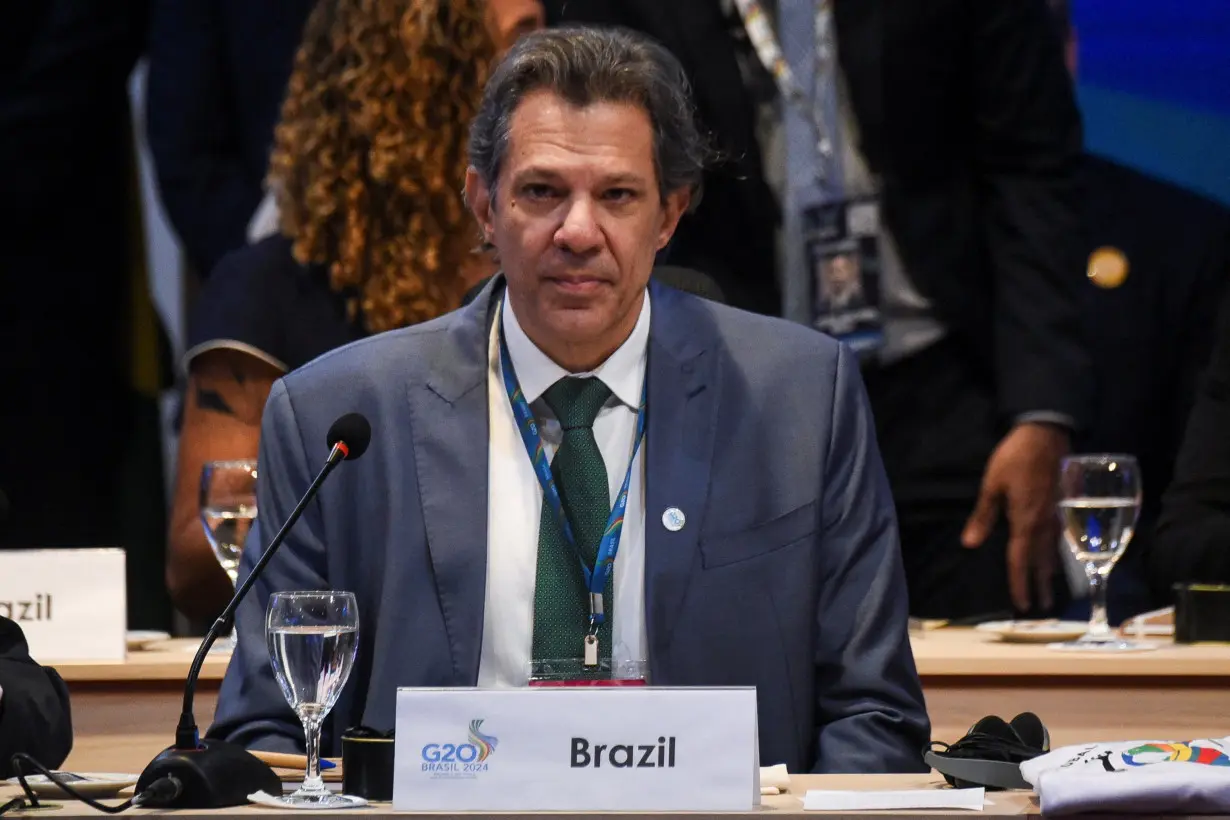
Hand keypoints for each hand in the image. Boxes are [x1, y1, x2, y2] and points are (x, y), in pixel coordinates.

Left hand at [961, 422, 1069, 611]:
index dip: (1019, 583)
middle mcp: (1044, 523)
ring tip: (1050, 590)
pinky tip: (1057, 556)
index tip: (1021, 605)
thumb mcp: (992, 485)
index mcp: (1025, 521)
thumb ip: (983, 516)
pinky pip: (1059, 537)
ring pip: (1053, 550)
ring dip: (1051, 572)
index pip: (1020, 560)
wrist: (1046, 434)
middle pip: (1041, 561)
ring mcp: (1056, 514)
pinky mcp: (1062, 505)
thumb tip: (970, 543)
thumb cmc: (1014, 458)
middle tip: (1041, 607)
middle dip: (1039, 585)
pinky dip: (1057, 553)